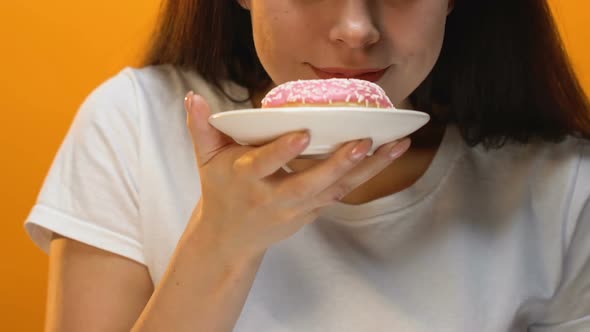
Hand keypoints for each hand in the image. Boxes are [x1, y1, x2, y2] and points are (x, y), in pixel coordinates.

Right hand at [183, 91, 409, 258]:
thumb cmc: (221, 191)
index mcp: (246, 179)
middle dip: (338, 164)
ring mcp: (297, 209)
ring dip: (367, 169)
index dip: (283, 152)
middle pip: (310, 183)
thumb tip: (193, 97)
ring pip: (335, 189)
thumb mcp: (206, 161)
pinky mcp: (313, 212)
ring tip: (395, 144)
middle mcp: (274, 198)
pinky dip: (366, 175)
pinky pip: (342, 192)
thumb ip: (202, 128)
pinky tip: (388, 154)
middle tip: (364, 141)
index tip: (303, 134)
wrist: (230, 238)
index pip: (264, 164)